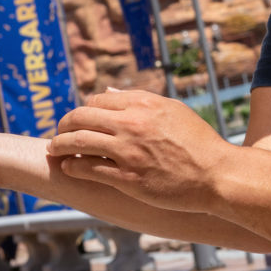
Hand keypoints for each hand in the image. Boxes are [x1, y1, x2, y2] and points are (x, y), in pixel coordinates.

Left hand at [50, 90, 233, 212]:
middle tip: (59, 132)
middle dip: (64, 124)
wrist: (216, 174)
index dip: (85, 108)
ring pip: (79, 142)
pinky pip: (88, 169)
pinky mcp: (127, 178)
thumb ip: (140, 100)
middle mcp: (133, 123)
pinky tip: (69, 168)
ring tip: (54, 149)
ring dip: (60, 145)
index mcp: (144, 103)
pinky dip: (72, 167)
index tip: (80, 119)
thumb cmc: (197, 142)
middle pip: (81, 117)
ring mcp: (128, 151)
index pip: (98, 99)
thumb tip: (109, 92)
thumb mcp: (172, 110)